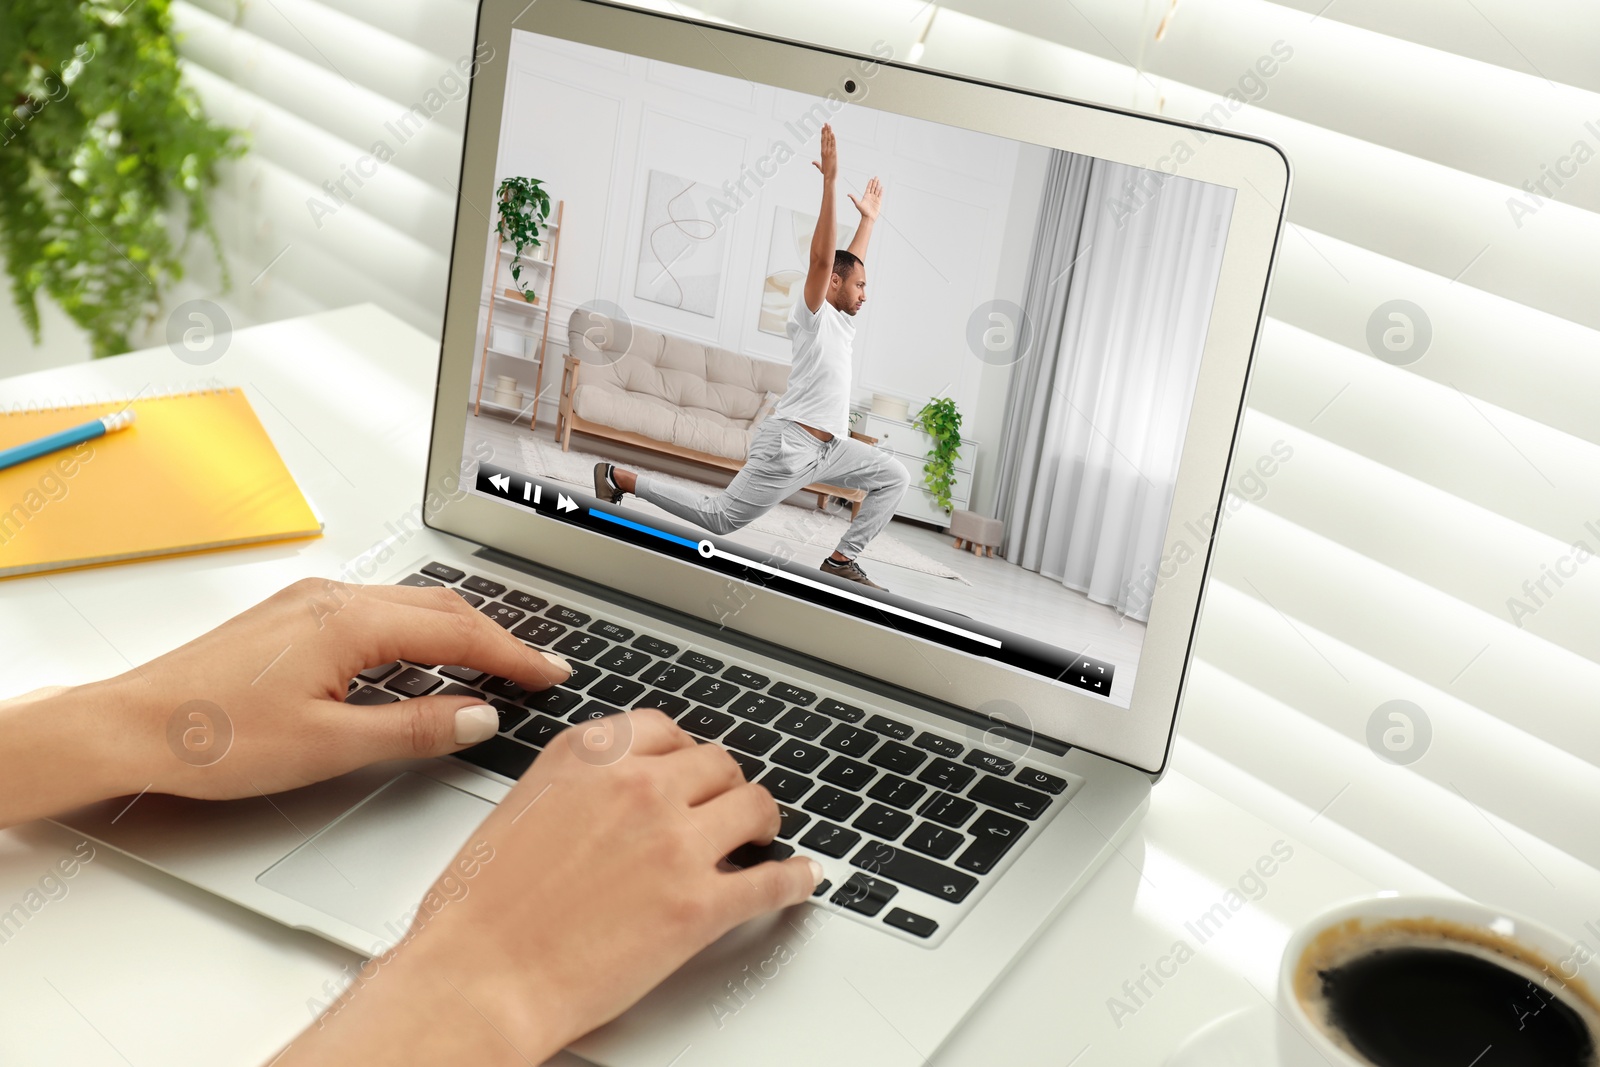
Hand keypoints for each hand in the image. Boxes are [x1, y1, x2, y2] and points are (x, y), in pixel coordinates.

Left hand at [90, 578, 572, 800]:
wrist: (129, 726)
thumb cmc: (212, 736)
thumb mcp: (328, 746)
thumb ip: (413, 729)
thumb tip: (476, 716)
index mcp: (349, 622)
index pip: (458, 634)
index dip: (512, 656)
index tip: (550, 674)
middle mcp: (332, 598)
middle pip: (440, 608)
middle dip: (496, 637)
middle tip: (537, 667)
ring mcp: (309, 601)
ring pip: (408, 606)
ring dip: (458, 631)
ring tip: (494, 660)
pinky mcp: (292, 616)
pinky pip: (377, 611)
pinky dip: (418, 632)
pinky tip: (422, 657)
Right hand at [283, 710, 822, 1062]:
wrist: (476, 979)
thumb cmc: (477, 911)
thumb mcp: (520, 808)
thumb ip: (576, 787)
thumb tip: (611, 795)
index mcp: (588, 755)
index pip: (665, 730)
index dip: (686, 754)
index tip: (692, 769)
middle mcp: (638, 785)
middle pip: (716, 764)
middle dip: (724, 786)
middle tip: (727, 806)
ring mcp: (675, 842)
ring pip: (753, 807)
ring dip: (763, 822)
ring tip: (762, 837)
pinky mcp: (700, 904)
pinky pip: (772, 880)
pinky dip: (795, 879)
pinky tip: (802, 878)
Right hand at [811, 122, 837, 181]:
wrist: (829, 177)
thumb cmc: (826, 173)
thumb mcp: (820, 168)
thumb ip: (816, 164)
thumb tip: (812, 162)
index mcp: (822, 153)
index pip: (822, 141)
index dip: (822, 134)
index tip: (822, 128)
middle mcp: (825, 151)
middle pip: (824, 138)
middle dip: (825, 130)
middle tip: (825, 123)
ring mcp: (829, 152)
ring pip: (829, 140)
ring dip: (829, 132)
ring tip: (829, 125)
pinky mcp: (834, 154)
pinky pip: (833, 144)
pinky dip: (833, 138)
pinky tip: (832, 133)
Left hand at [847, 176, 881, 220]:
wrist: (868, 217)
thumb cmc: (863, 211)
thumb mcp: (857, 204)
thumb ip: (853, 198)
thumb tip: (848, 194)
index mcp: (866, 196)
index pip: (868, 188)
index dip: (869, 184)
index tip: (871, 179)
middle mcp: (870, 197)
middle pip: (873, 188)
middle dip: (874, 182)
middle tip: (876, 177)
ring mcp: (875, 199)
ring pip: (877, 190)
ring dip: (878, 185)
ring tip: (879, 180)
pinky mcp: (878, 201)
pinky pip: (880, 195)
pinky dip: (881, 191)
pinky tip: (881, 187)